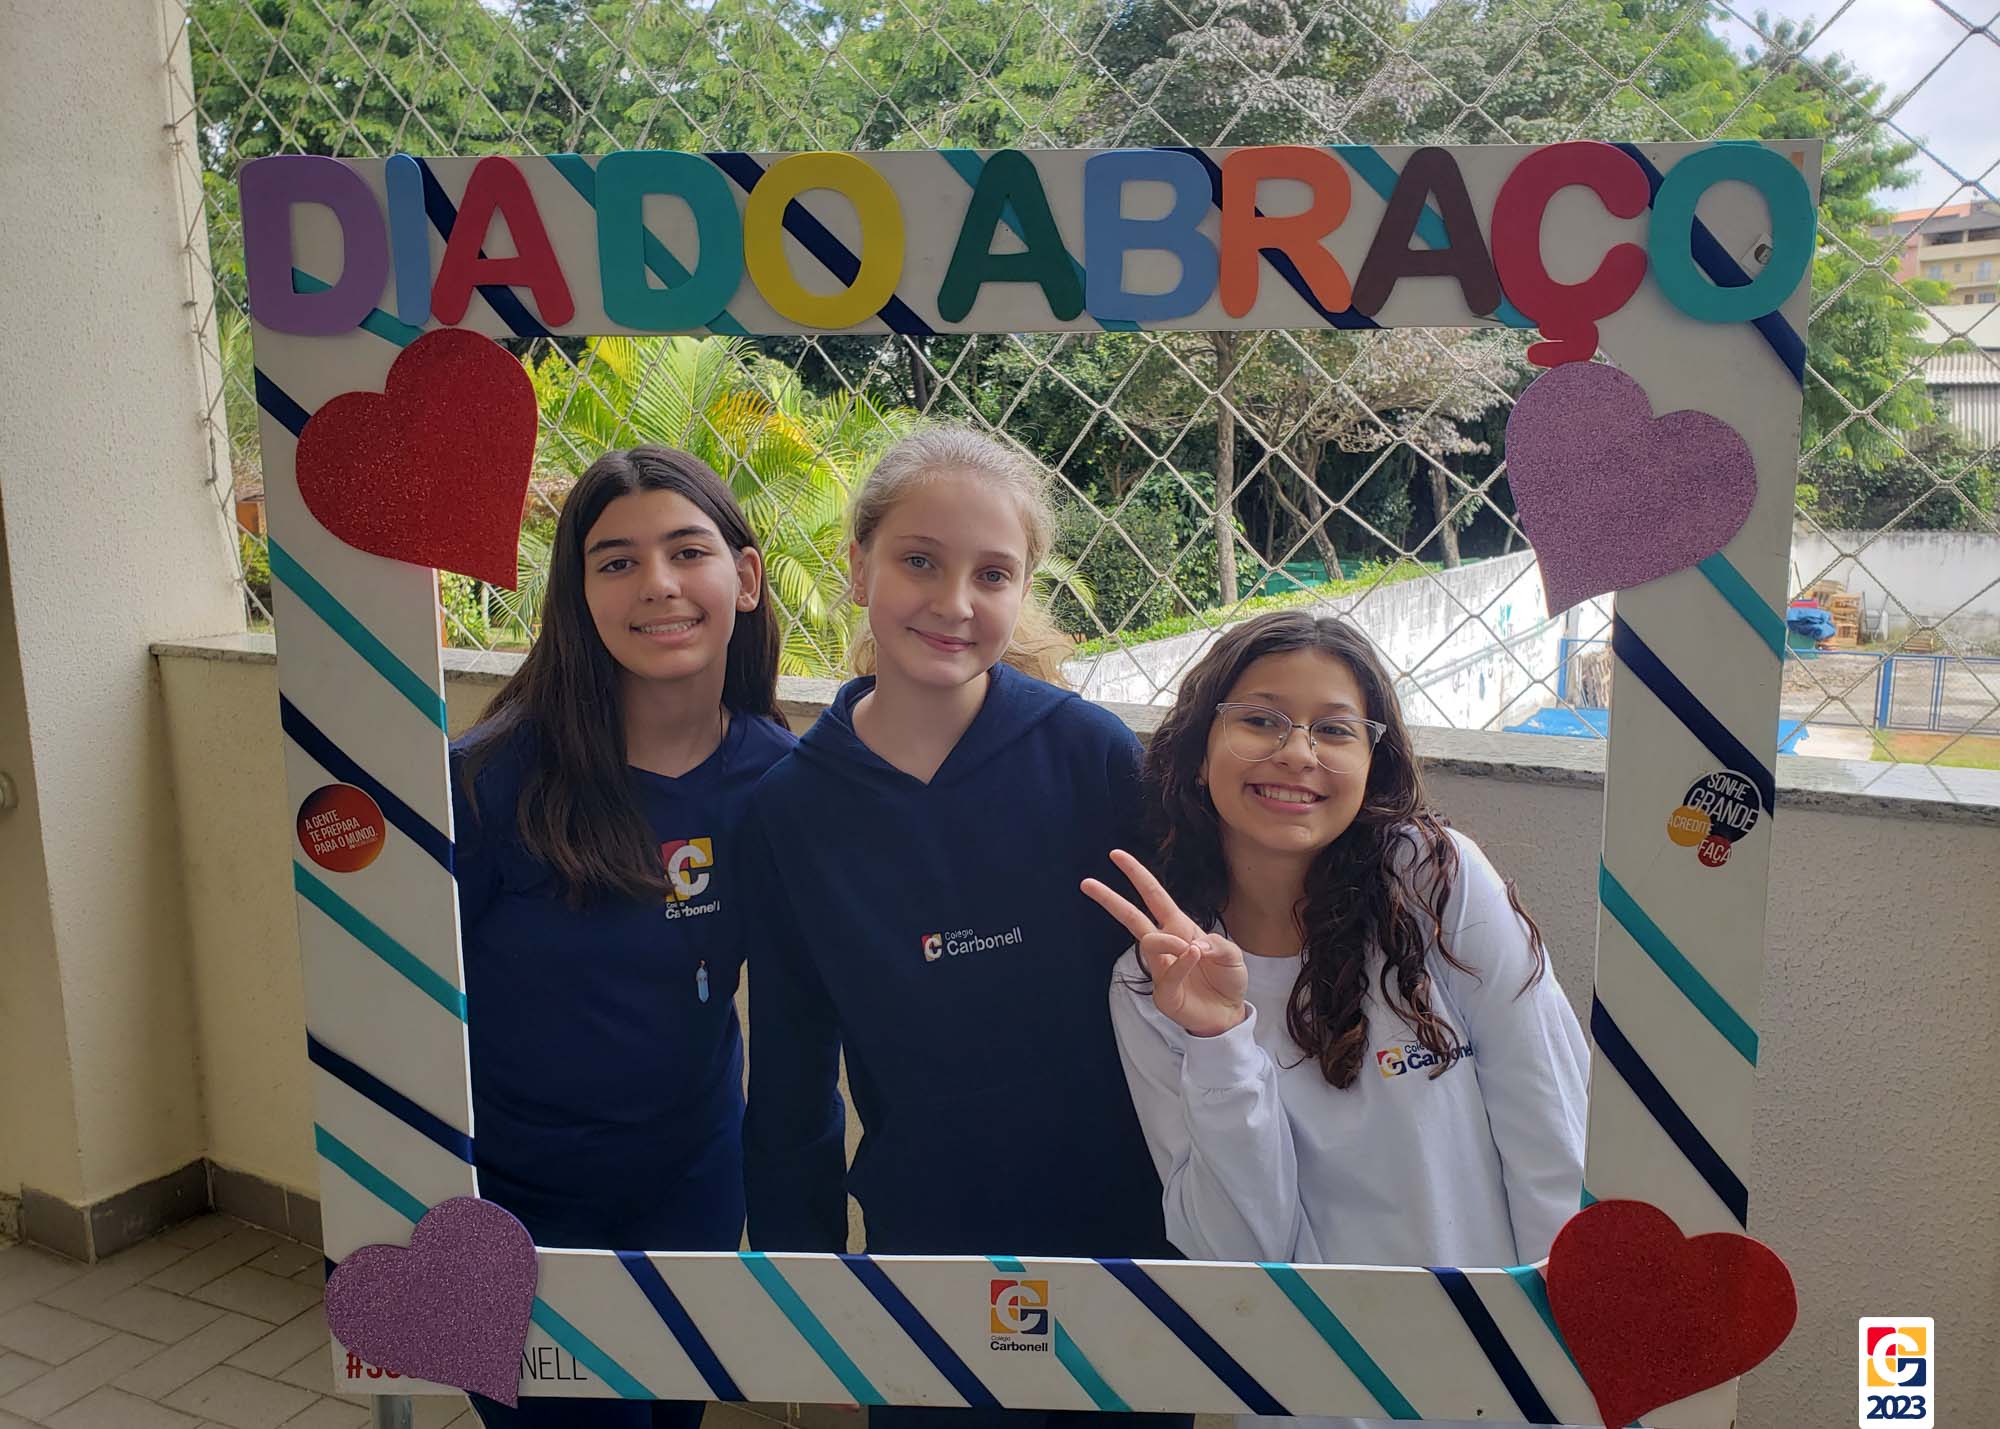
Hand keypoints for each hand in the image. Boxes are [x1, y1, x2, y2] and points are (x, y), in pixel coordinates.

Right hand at [1082, 849, 1248, 1037]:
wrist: (1229, 1014)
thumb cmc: (1227, 979)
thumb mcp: (1233, 955)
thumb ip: (1218, 944)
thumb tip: (1192, 943)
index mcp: (1179, 927)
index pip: (1153, 896)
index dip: (1136, 875)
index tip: (1116, 855)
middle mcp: (1166, 944)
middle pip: (1131, 917)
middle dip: (1110, 899)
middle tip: (1087, 883)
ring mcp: (1160, 968)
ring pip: (1149, 942)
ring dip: (1170, 940)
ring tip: (1193, 950)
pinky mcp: (1163, 992)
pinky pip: (1167, 972)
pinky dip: (1183, 963)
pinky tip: (1195, 957)